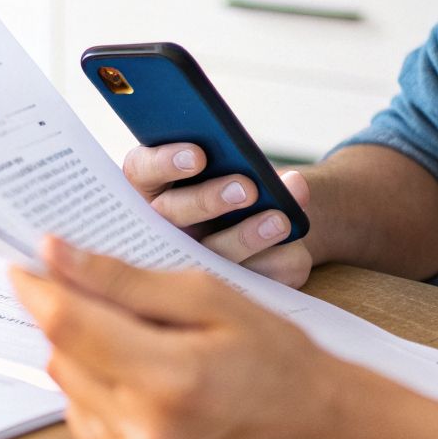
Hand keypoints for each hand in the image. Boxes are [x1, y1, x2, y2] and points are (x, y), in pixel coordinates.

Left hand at [10, 236, 406, 438]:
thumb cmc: (279, 360)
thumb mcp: (211, 298)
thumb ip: (125, 280)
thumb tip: (54, 255)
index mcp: (170, 380)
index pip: (68, 324)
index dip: (37, 287)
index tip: (23, 263)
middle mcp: (148, 437)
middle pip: (61, 359)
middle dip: (74, 322)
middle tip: (113, 305)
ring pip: (69, 395)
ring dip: (90, 364)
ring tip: (148, 354)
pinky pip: (89, 432)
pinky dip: (104, 404)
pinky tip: (150, 392)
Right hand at [123, 143, 315, 286]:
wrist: (271, 208)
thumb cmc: (241, 175)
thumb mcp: (238, 159)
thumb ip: (251, 162)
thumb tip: (292, 184)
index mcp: (155, 184)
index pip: (141, 170)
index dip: (164, 163)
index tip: (198, 156)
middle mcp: (164, 225)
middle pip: (171, 215)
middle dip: (208, 200)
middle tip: (246, 188)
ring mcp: (193, 259)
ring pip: (211, 255)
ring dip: (246, 237)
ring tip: (280, 220)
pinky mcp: (232, 283)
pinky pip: (253, 280)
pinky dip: (278, 261)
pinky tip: (296, 247)